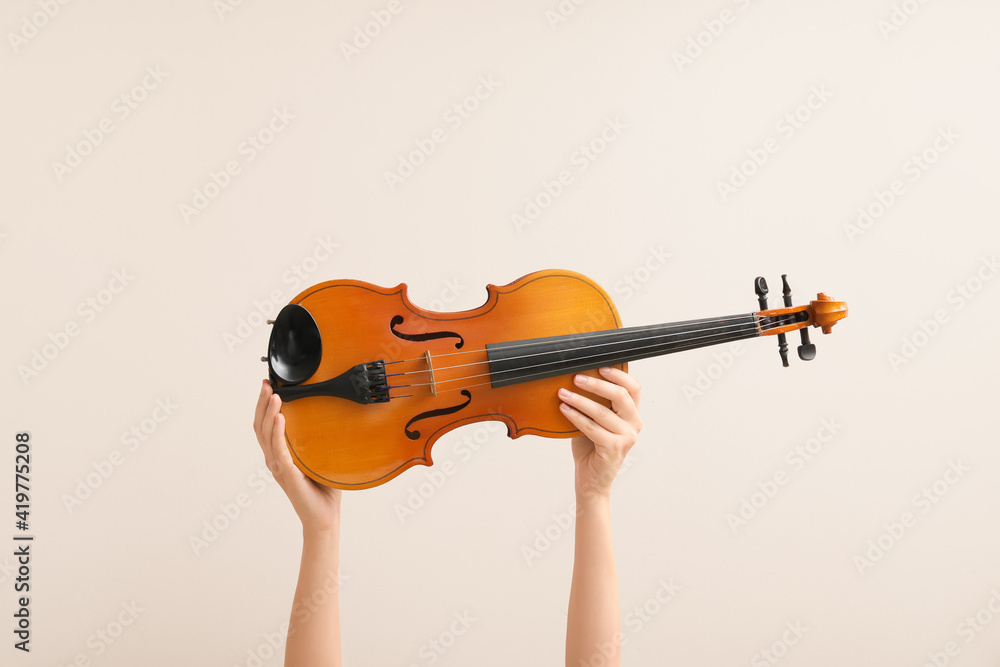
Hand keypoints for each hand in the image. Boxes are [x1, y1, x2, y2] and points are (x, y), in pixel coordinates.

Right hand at [253, 379, 340, 533]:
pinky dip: (278, 433)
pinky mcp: (288, 475)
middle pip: (261, 426)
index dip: (263, 405)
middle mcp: (274, 460)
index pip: (265, 425)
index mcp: (279, 455)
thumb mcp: (319, 457)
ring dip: (269, 413)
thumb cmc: (322, 488)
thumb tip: (329, 415)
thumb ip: (317, 440)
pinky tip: (280, 418)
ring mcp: (279, 468)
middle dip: (262, 403)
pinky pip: (279, 451)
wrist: (324, 516)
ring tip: (275, 395)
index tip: (268, 386)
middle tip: (267, 384)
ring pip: (267, 435)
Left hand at [558, 367, 641, 500]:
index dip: (619, 374)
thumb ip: (594, 402)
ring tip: (563, 393)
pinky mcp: (614, 448)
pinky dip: (576, 416)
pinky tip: (564, 409)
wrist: (591, 479)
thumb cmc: (591, 447)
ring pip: (602, 412)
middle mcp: (634, 424)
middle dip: (595, 384)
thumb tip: (577, 377)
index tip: (599, 366)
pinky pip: (592, 427)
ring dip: (579, 400)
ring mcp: (626, 437)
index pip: (634, 388)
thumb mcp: (595, 419)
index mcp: (632, 414)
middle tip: (575, 378)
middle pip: (620, 395)